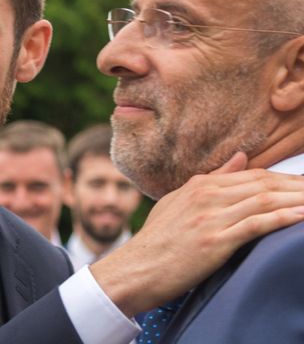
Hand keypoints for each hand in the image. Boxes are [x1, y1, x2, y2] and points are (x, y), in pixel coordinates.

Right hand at [89, 152, 303, 316]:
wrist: (137, 267)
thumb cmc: (157, 239)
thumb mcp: (179, 202)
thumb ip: (212, 179)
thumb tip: (240, 157)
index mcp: (199, 185)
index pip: (252, 175)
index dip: (284, 178)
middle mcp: (206, 196)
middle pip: (263, 185)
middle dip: (297, 186)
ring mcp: (211, 217)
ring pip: (265, 201)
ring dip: (297, 199)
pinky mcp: (215, 241)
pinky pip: (257, 225)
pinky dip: (283, 218)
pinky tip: (301, 215)